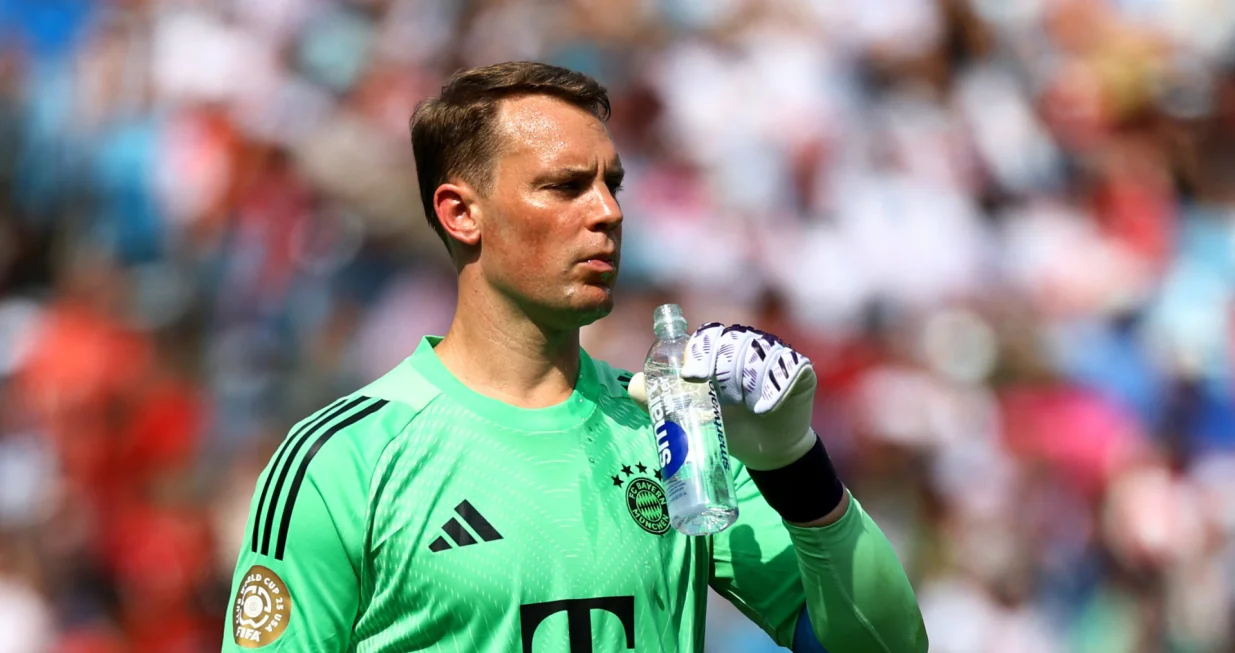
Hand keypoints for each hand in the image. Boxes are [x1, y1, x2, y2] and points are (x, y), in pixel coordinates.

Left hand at [628, 323, 818, 470]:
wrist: (763, 450)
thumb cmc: (724, 425)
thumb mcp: (688, 412)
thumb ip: (658, 397)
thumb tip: (634, 385)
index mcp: (720, 348)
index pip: (708, 337)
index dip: (699, 350)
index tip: (689, 376)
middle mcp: (748, 344)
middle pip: (733, 341)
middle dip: (721, 365)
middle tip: (715, 393)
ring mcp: (776, 355)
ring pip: (759, 353)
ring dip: (746, 378)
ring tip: (741, 404)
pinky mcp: (800, 371)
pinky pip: (789, 369)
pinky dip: (774, 388)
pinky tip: (763, 408)